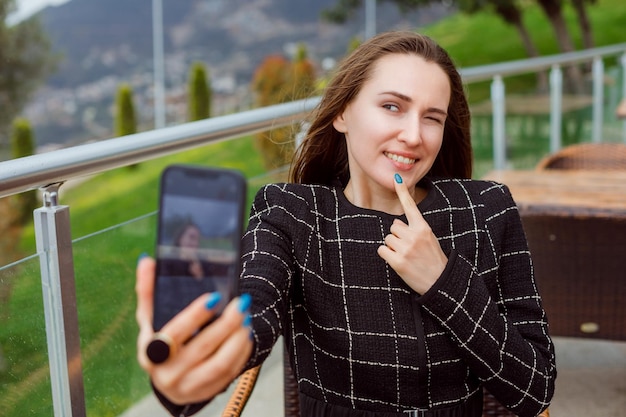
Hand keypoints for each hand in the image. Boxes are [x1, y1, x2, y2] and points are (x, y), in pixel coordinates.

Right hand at [135, 256, 252, 403]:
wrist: (169, 378)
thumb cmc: (161, 340)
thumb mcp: (151, 319)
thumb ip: (149, 291)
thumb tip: (147, 260)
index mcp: (151, 352)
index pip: (173, 333)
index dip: (194, 315)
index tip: (214, 297)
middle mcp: (167, 374)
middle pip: (202, 347)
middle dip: (226, 323)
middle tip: (241, 303)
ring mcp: (188, 387)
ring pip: (220, 364)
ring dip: (237, 339)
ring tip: (246, 319)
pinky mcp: (206, 393)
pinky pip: (229, 374)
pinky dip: (241, 353)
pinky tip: (245, 335)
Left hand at [377, 174, 447, 294]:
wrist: (441, 282)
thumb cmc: (433, 259)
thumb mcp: (429, 239)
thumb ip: (415, 229)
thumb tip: (395, 224)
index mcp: (423, 228)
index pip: (410, 207)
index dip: (403, 192)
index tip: (396, 179)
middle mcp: (414, 236)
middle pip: (393, 226)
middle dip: (397, 235)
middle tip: (409, 248)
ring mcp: (406, 249)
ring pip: (387, 238)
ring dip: (392, 246)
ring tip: (406, 256)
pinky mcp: (398, 262)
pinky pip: (382, 250)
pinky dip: (386, 255)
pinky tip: (397, 261)